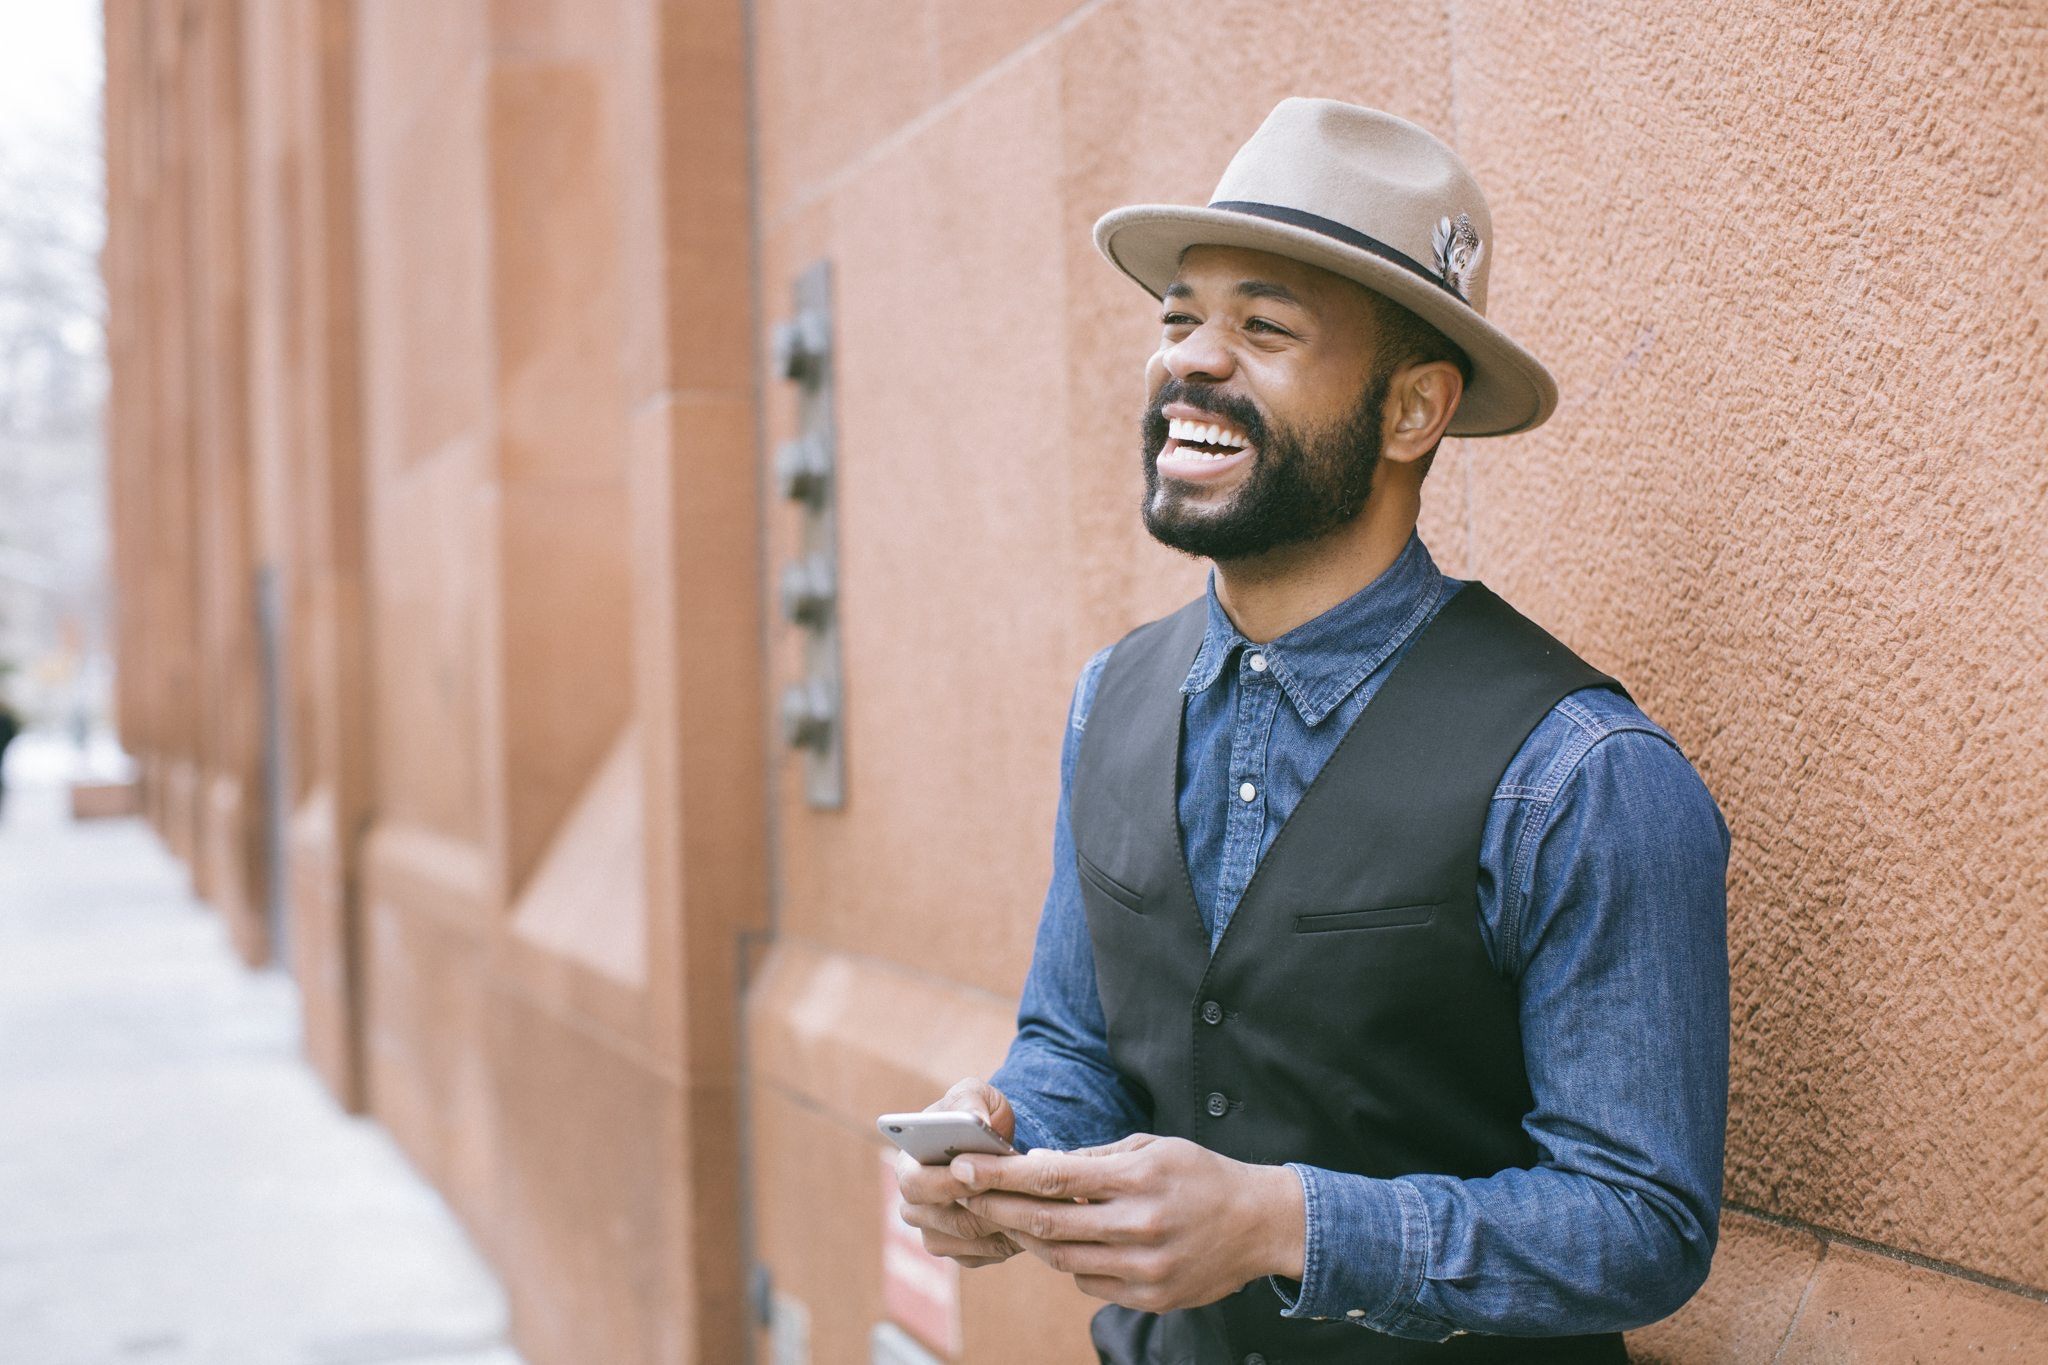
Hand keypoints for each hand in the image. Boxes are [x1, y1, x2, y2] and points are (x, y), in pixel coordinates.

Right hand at [892, 1078, 1023, 1267]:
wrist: (999, 1145)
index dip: (945, 1183)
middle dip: (981, 1206)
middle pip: (940, 1219)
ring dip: (1000, 1222)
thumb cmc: (980, 1114)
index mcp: (907, 1165)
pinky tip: (1032, 1219)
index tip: (979, 1173)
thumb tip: (974, 1119)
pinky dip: (1010, 1238)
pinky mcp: (962, 1251)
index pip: (914, 1184)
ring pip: (967, 1238)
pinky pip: (985, 1253)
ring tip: (1032, 1205)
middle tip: (1017, 1194)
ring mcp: (936, 1232)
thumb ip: (970, 1100)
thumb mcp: (976, 1096)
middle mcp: (915, 1205)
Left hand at [953, 1133, 1304, 1313]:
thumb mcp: (1153, 1146)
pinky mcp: (1153, 1298)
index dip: (1002, 1174)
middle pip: (1048, 1223)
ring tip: (1004, 1219)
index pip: (1054, 1176)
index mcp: (1139, 1178)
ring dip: (1027, 1239)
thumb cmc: (1200, 1175)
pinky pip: (1089, 1284)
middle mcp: (1140, 1225)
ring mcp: (1146, 1268)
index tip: (965, 1167)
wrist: (1259, 1224)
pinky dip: (1068, 1263)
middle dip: (998, 1208)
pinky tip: (1062, 1244)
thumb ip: (1096, 1158)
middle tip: (965, 1196)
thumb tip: (1039, 1164)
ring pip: (1062, 1259)